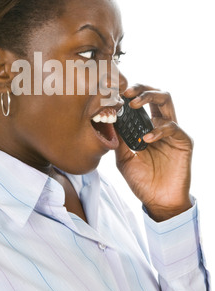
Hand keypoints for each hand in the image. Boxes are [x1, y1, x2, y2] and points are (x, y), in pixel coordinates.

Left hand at [115, 84, 192, 221]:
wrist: (158, 202)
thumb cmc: (142, 181)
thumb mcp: (123, 158)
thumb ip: (119, 139)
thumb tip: (108, 119)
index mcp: (148, 126)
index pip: (142, 101)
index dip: (130, 94)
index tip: (114, 94)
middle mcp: (161, 125)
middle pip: (156, 94)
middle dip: (140, 88)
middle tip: (125, 92)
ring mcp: (173, 132)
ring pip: (167, 100)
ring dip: (149, 97)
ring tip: (133, 105)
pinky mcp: (184, 142)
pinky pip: (173, 127)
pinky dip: (158, 129)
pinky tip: (146, 138)